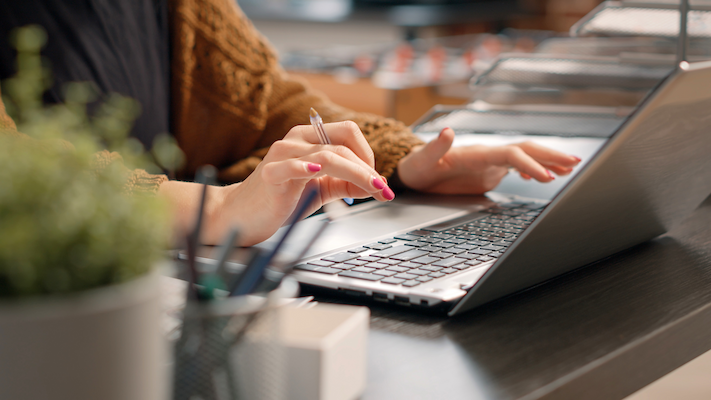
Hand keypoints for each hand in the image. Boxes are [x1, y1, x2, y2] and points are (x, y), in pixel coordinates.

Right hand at [161, 121, 393, 245]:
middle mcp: (296, 140)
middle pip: (343, 144)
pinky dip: (306, 166)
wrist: (241, 215)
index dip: (369, 155)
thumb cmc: (279, 199)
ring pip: (328, 155)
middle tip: (383, 189)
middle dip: (369, 169)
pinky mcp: (271, 174)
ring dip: (356, 173)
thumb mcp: (320, 188)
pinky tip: (318, 170)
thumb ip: (345, 183)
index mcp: (309, 138)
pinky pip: (291, 166)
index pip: (349, 133)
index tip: (377, 180)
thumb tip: (375, 184)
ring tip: (372, 189)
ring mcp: (282, 155)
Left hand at [397, 127, 580, 193]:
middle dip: (550, 156)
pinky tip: (544, 177)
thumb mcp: (421, 159)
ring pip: (525, 156)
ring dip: (547, 161)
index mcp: (476, 152)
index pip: (510, 154)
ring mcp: (489, 163)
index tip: (546, 176)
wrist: (412, 170)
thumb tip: (447, 131)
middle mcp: (487, 154)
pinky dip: (534, 169)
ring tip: (570, 168)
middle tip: (575, 163)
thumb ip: (435, 147)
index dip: (530, 163)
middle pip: (525, 150)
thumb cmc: (416, 166)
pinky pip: (517, 167)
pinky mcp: (488, 171)